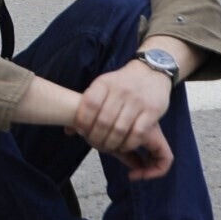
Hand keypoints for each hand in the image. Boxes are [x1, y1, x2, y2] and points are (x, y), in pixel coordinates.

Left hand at [70, 62, 176, 178]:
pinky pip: (138, 133)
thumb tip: (69, 131)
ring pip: (120, 129)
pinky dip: (128, 144)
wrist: (151, 72)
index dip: (83, 121)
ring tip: (108, 147)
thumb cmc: (121, 84)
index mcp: (104, 83)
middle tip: (95, 144)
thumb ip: (87, 106)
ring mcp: (137, 101)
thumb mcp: (102, 87)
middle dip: (96, 137)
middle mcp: (120, 91)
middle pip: (104, 121)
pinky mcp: (152, 111)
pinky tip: (124, 146)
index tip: (81, 131)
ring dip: (111, 143)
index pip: (89, 104)